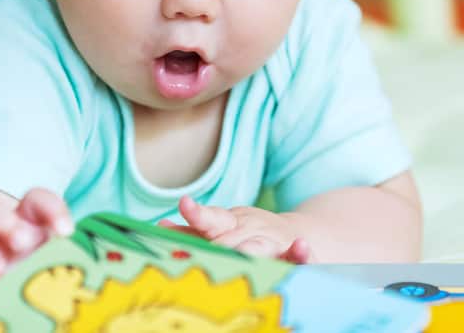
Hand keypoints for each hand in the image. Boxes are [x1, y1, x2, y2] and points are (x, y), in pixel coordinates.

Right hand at [0, 188, 72, 301]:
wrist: (2, 288)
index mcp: (25, 218)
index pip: (36, 200)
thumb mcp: (53, 253)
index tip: (66, 231)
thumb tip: (74, 254)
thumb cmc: (36, 265)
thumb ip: (62, 250)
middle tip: (23, 242)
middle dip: (4, 223)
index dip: (51, 209)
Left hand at [158, 196, 313, 262]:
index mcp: (232, 223)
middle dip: (215, 248)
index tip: (185, 203)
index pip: (211, 219)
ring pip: (261, 246)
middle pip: (230, 240)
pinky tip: (302, 248)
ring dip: (251, 248)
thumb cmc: (252, 235)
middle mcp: (252, 229)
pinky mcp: (294, 256)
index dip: (197, 213)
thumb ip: (194, 231)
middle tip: (195, 259)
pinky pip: (299, 256)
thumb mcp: (224, 227)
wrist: (299, 235)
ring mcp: (274, 242)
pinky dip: (300, 252)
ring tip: (241, 251)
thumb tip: (161, 226)